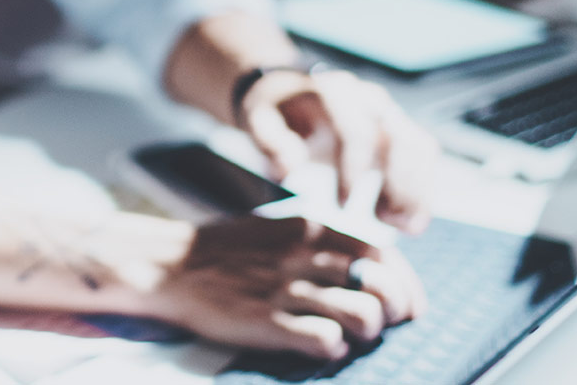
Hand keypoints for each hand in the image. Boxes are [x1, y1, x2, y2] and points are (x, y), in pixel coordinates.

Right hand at [152, 216, 425, 360]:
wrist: (169, 263)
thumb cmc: (226, 250)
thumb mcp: (277, 228)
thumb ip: (321, 242)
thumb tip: (368, 266)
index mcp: (309, 229)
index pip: (382, 255)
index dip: (404, 283)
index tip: (408, 304)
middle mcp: (304, 256)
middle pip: (380, 285)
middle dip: (393, 309)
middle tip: (383, 323)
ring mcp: (286, 289)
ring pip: (363, 314)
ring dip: (366, 331)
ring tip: (350, 334)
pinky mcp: (267, 321)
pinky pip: (325, 339)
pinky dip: (333, 347)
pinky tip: (321, 344)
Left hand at [237, 68, 437, 231]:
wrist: (289, 91)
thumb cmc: (273, 112)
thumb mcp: (259, 121)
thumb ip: (270, 144)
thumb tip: (288, 174)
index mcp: (334, 93)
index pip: (356, 132)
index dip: (354, 171)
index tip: (341, 207)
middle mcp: (368, 98)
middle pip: (399, 138)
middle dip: (398, 183)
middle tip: (385, 222)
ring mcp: (388, 110)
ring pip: (419, 147)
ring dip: (418, 190)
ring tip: (404, 228)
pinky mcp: (399, 126)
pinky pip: (424, 154)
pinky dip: (424, 188)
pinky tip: (411, 221)